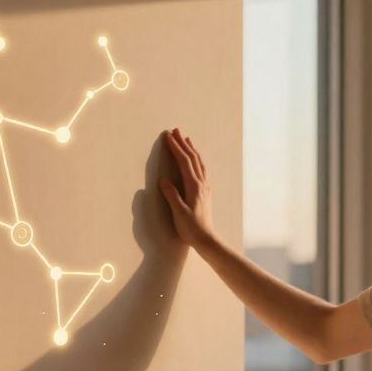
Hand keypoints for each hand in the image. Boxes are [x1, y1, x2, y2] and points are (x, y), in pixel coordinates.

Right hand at [158, 128, 215, 248]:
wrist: (207, 240)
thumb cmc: (191, 229)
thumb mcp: (179, 213)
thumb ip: (172, 195)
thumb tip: (164, 180)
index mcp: (194, 186)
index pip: (184, 162)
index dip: (175, 148)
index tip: (167, 136)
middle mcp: (201, 184)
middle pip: (192, 158)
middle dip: (183, 143)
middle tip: (175, 130)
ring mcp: (205, 187)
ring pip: (199, 163)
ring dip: (192, 149)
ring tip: (186, 139)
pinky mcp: (205, 192)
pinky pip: (202, 170)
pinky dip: (197, 160)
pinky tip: (195, 159)